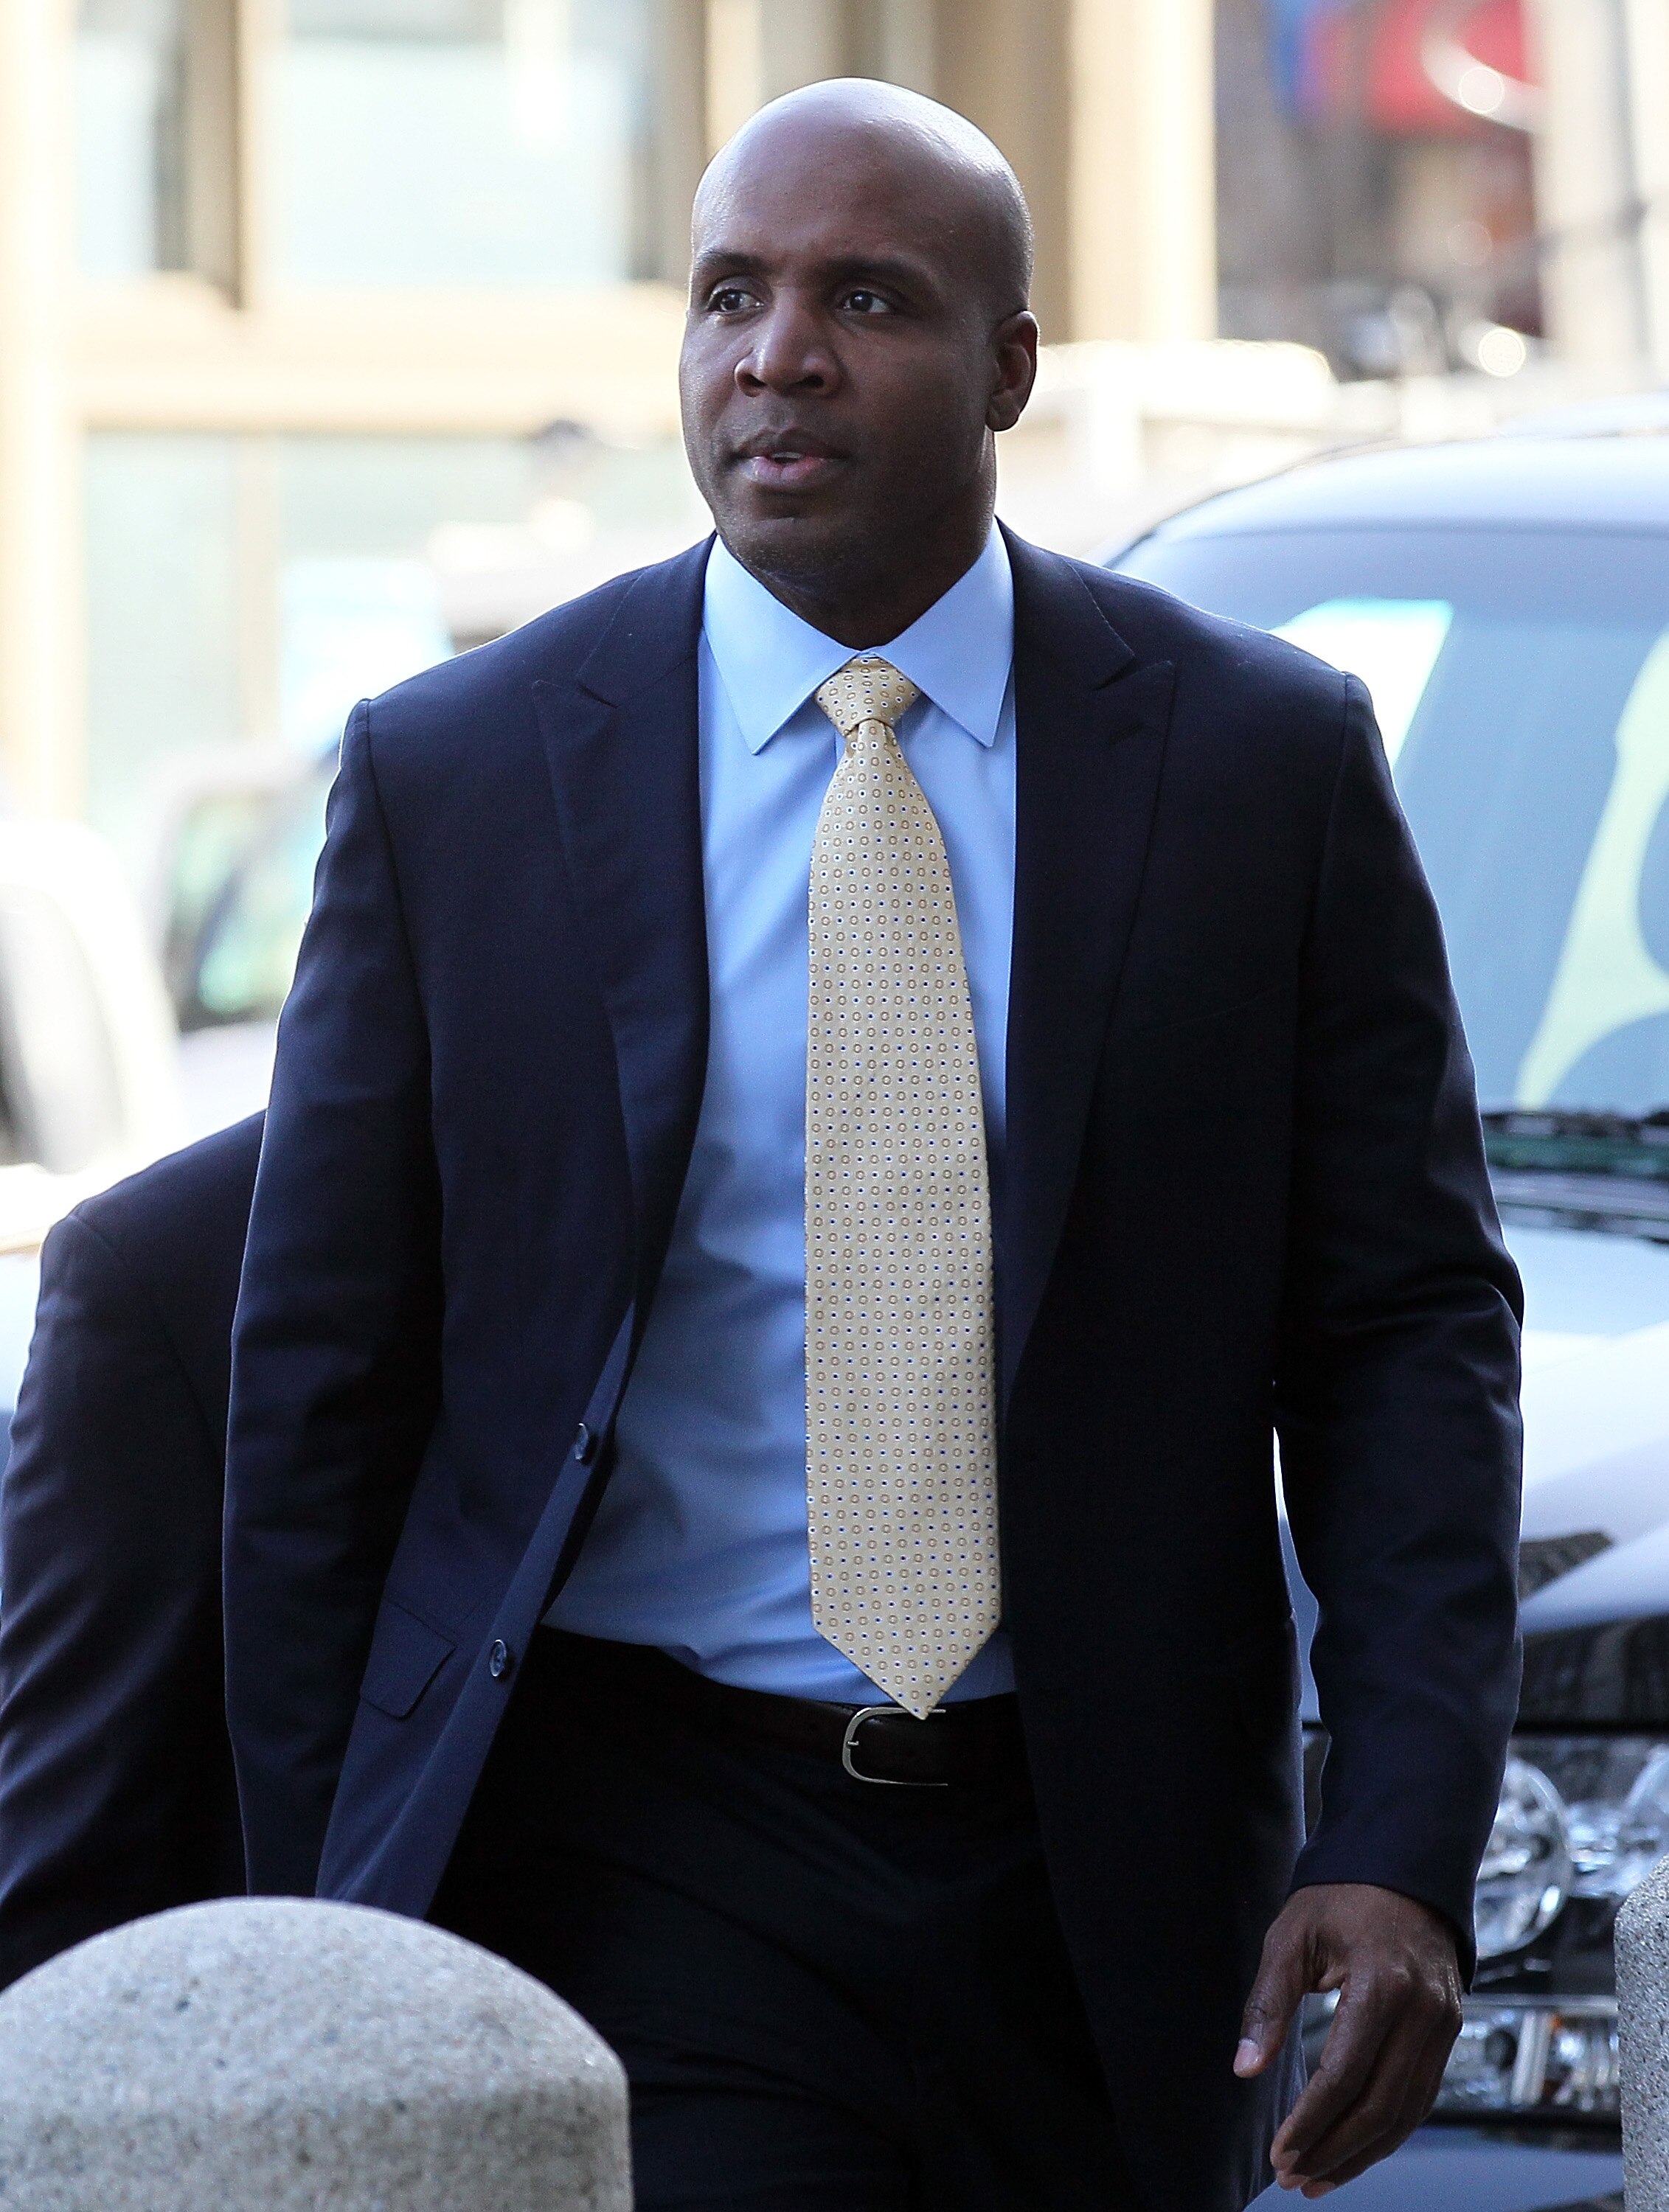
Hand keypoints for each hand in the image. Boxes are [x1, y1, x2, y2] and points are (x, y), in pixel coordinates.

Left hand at [1234, 1882, 1461, 2197]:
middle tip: (1294, 2177)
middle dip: (1334, 2151)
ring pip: (1406, 2112)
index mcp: (1382, 1984)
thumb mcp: (1292, 1938)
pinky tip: (1356, 2147)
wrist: (1403, 1866)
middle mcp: (1423, 2011)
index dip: (1310, 2123)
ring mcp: (1443, 2023)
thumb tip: (1245, 2068)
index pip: (1343, 2076)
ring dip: (1362, 2153)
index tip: (1280, 2153)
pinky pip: (1421, 2096)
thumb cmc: (1341, 1896)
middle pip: (1380, 2107)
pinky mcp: (1449, 2030)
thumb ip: (1268, 2003)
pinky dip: (1388, 2129)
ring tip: (1319, 2177)